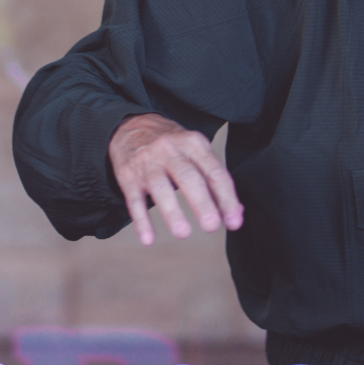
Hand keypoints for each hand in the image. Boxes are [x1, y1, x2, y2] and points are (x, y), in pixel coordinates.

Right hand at [108, 113, 243, 244]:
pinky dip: (141, 220)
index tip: (234, 222)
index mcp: (193, 144)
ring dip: (172, 211)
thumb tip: (235, 212)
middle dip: (202, 202)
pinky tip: (148, 239)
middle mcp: (170, 150)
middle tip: (212, 226)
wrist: (128, 125)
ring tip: (183, 233)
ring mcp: (147, 162)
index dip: (226, 198)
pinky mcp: (127, 175)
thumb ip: (214, 179)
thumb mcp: (195, 150)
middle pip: (188, 177)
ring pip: (160, 188)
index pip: (214, 172)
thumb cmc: (170, 144)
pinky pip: (134, 199)